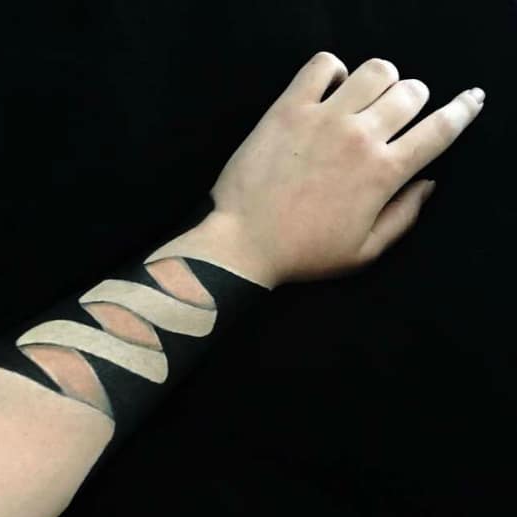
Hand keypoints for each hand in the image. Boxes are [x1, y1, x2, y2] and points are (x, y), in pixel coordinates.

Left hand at [207, 51, 484, 286]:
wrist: (243, 244)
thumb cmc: (304, 253)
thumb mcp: (364, 252)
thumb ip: (404, 216)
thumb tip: (428, 183)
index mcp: (384, 173)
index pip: (440, 129)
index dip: (464, 110)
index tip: (471, 100)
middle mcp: (360, 137)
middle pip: (411, 92)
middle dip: (416, 100)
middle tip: (398, 117)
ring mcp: (323, 118)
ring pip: (375, 70)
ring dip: (382, 81)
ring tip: (367, 101)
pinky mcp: (288, 108)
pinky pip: (322, 65)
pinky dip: (334, 70)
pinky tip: (330, 91)